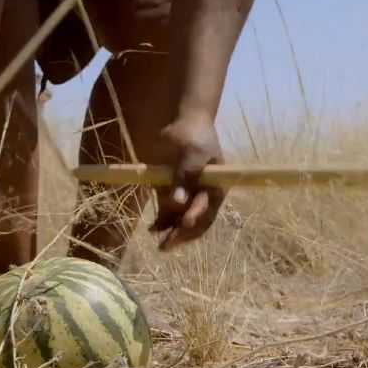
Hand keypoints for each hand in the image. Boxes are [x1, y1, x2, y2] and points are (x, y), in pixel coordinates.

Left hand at [148, 116, 225, 249]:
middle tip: (166, 245)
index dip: (196, 218)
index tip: (184, 224)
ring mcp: (189, 197)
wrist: (186, 122)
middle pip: (195, 222)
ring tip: (157, 241)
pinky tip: (152, 229)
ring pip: (181, 222)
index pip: (207, 209)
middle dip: (181, 234)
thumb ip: (186, 176)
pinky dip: (161, 223)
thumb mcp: (192, 152)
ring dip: (170, 232)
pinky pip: (169, 214)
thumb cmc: (194, 136)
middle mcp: (204, 197)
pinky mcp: (174, 194)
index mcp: (215, 188)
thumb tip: (178, 202)